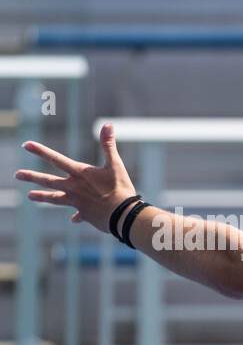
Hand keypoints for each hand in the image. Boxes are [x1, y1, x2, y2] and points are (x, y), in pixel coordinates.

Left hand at [14, 123, 139, 233]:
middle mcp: (74, 187)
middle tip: (17, 175)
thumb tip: (107, 125)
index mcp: (80, 173)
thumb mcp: (115, 165)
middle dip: (31, 177)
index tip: (26, 145)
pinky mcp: (85, 214)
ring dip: (42, 196)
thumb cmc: (120, 189)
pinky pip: (78, 215)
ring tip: (30, 196)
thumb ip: (108, 145)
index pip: (56, 159)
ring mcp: (77, 201)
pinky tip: (74, 219)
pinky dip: (77, 216)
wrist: (124, 215)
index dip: (40, 151)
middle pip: (48, 181)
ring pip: (55, 198)